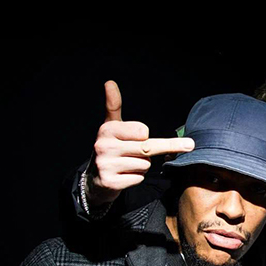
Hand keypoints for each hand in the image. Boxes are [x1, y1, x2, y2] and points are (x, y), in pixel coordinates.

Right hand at [85, 80, 194, 206]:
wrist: (95, 179)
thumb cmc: (110, 148)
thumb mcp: (111, 126)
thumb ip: (113, 105)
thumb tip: (109, 82)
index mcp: (107, 129)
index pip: (143, 131)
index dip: (143, 136)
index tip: (135, 138)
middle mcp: (104, 146)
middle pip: (147, 148)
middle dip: (154, 151)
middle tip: (169, 148)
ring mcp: (105, 165)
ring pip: (144, 165)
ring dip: (142, 166)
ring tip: (126, 165)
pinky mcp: (110, 182)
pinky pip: (139, 178)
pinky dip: (136, 178)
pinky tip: (124, 176)